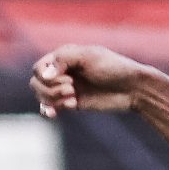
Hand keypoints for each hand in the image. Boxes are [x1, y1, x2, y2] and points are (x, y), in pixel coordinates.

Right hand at [32, 43, 154, 116]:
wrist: (132, 88)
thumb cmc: (113, 67)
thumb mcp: (88, 56)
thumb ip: (63, 59)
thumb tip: (43, 75)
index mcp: (63, 57)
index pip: (38, 68)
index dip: (47, 76)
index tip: (69, 79)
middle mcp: (62, 72)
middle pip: (36, 83)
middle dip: (51, 89)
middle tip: (71, 89)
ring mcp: (66, 88)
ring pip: (42, 96)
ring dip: (54, 99)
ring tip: (73, 99)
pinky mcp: (72, 103)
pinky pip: (50, 108)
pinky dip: (49, 110)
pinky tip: (55, 113)